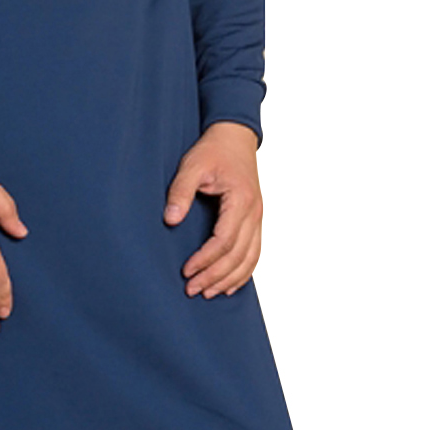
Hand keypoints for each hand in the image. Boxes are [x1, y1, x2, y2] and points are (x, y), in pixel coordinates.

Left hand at [164, 121, 262, 297]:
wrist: (235, 136)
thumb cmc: (214, 150)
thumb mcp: (192, 165)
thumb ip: (180, 192)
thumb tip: (171, 220)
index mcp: (241, 200)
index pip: (224, 240)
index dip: (205, 259)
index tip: (186, 271)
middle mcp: (255, 212)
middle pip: (238, 255)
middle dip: (215, 276)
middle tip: (192, 290)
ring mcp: (258, 217)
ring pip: (250, 258)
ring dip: (229, 279)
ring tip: (209, 293)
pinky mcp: (256, 220)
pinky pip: (255, 252)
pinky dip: (244, 272)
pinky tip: (229, 285)